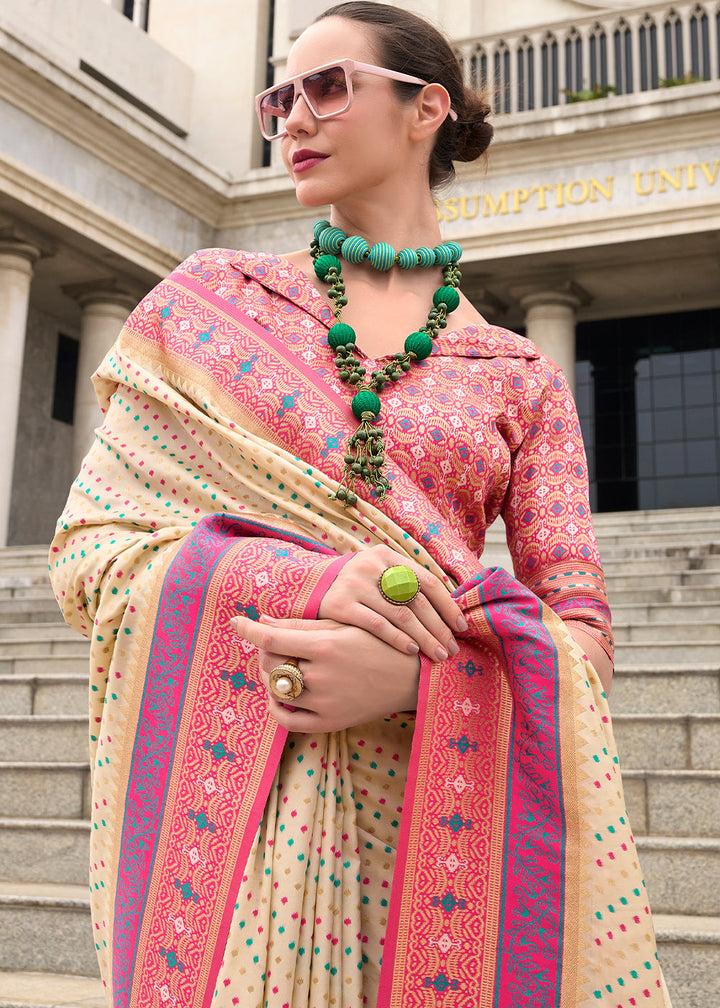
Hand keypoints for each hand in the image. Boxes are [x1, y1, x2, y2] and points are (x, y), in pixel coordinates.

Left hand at [230, 613, 420, 732]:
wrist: (414, 677)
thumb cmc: (381, 642)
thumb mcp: (345, 626)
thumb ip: (303, 626)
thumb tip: (264, 622)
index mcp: (326, 646)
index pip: (271, 639)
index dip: (248, 630)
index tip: (236, 622)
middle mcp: (322, 676)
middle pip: (270, 663)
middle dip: (267, 651)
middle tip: (277, 643)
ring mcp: (325, 703)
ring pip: (277, 689)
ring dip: (272, 675)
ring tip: (285, 665)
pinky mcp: (330, 722)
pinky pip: (288, 719)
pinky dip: (277, 706)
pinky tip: (282, 693)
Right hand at [318, 546, 466, 661]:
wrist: (309, 587)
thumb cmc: (356, 586)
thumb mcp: (378, 574)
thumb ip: (406, 583)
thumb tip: (449, 607)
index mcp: (387, 556)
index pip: (428, 580)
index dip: (448, 605)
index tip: (461, 627)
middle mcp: (372, 566)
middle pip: (417, 600)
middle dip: (439, 627)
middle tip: (452, 648)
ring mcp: (355, 585)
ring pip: (401, 614)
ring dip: (424, 637)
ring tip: (437, 654)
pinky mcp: (340, 605)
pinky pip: (377, 625)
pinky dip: (398, 638)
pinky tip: (412, 650)